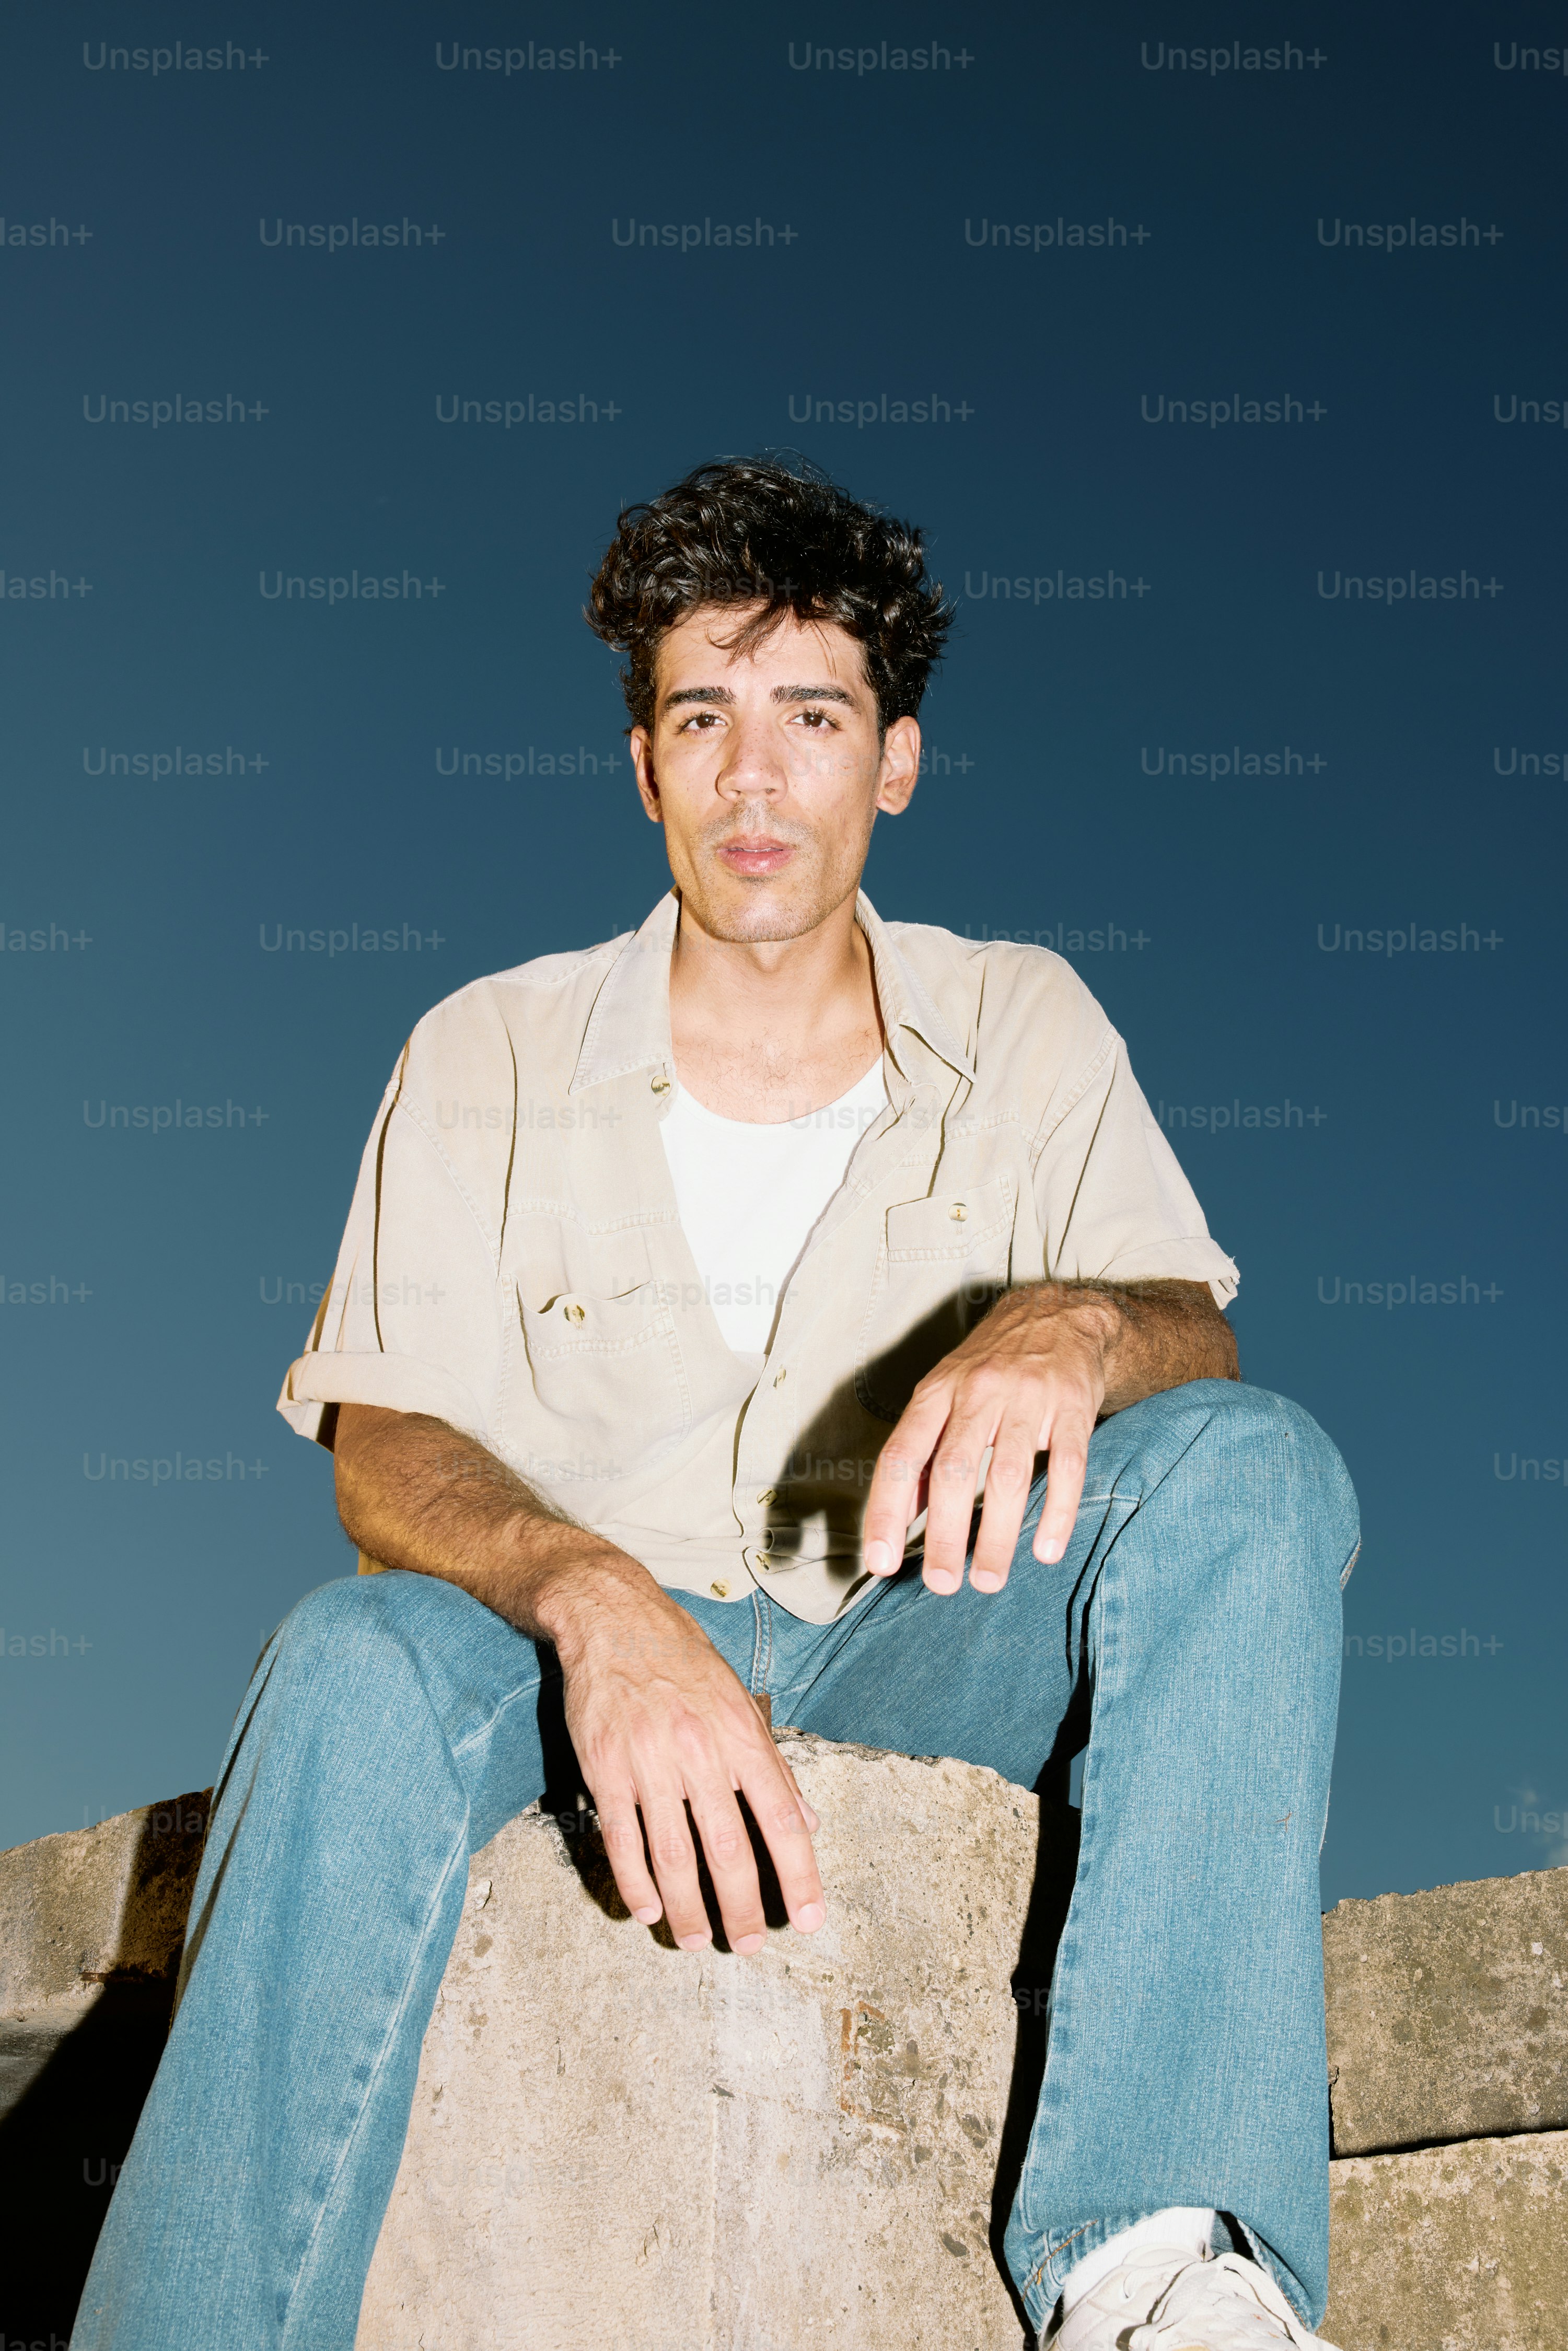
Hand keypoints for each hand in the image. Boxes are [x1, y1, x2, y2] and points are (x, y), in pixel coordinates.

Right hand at [542, 1560, 824, 1954]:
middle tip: (748, 1944)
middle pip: (728, 1849)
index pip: (782, 1819)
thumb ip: (773, 1764)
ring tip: (697, 1940)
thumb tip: (806, 1820)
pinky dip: (635, 1882)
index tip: (809, 1917)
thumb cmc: (682, 1659)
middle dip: (742, 1907)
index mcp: (741, 1735)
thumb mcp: (740, 1700)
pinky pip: (622, 1839)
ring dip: (688, 1908)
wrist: (613, 1619)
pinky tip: (648, 1909)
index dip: (799, 1875)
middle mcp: (700, 1751)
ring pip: (673, 1855)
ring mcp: (649, 1762)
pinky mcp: (605, 1768)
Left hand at [859, 1285, 1118, 1596]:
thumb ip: (920, 1452)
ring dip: (996, 1535)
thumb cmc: (991, 1366)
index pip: (902, 1456)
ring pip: (1007, 1474)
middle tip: (941, 1584)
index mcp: (937, 1392)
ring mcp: (1027, 1399)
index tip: (880, 1562)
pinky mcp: (1073, 1408)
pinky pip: (1066, 1467)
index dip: (886, 1511)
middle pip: (952, 1471)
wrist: (1060, 1316)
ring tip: (987, 1580)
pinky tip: (1046, 1550)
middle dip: (944, 1534)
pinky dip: (1055, 1512)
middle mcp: (978, 1392)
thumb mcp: (943, 1394)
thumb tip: (895, 1516)